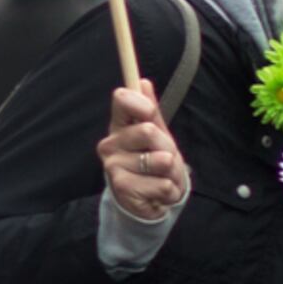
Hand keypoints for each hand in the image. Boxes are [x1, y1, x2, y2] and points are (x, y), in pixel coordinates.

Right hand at [98, 83, 187, 221]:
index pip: (122, 101)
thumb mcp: (159, 136)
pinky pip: (161, 184)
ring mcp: (113, 165)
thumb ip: (151, 112)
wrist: (152, 201)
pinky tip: (159, 192)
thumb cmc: (155, 164)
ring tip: (162, 177)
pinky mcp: (121, 187)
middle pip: (149, 131)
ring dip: (172, 173)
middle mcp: (110, 143)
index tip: (149, 112)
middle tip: (165, 159)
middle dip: (168, 147)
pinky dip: (169, 190)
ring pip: (160, 160)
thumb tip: (143, 83)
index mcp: (120, 126)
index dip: (141, 103)